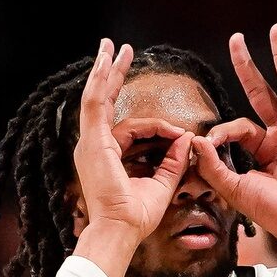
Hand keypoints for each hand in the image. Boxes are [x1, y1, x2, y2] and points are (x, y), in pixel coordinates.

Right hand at [71, 40, 192, 243]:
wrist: (121, 230)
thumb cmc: (136, 217)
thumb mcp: (162, 184)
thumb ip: (173, 160)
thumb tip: (186, 138)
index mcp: (107, 157)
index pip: (130, 129)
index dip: (158, 128)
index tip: (179, 134)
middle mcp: (94, 146)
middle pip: (104, 102)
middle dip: (111, 75)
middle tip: (116, 50)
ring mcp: (90, 143)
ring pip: (97, 97)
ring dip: (105, 70)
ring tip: (111, 46)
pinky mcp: (93, 141)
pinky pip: (97, 103)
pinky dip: (101, 80)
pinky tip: (106, 60)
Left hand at [192, 25, 276, 270]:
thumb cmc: (271, 212)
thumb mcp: (233, 187)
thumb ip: (212, 164)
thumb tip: (195, 138)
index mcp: (262, 148)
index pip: (238, 126)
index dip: (221, 131)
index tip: (209, 143)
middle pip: (261, 91)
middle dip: (247, 66)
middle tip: (235, 39)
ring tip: (276, 28)